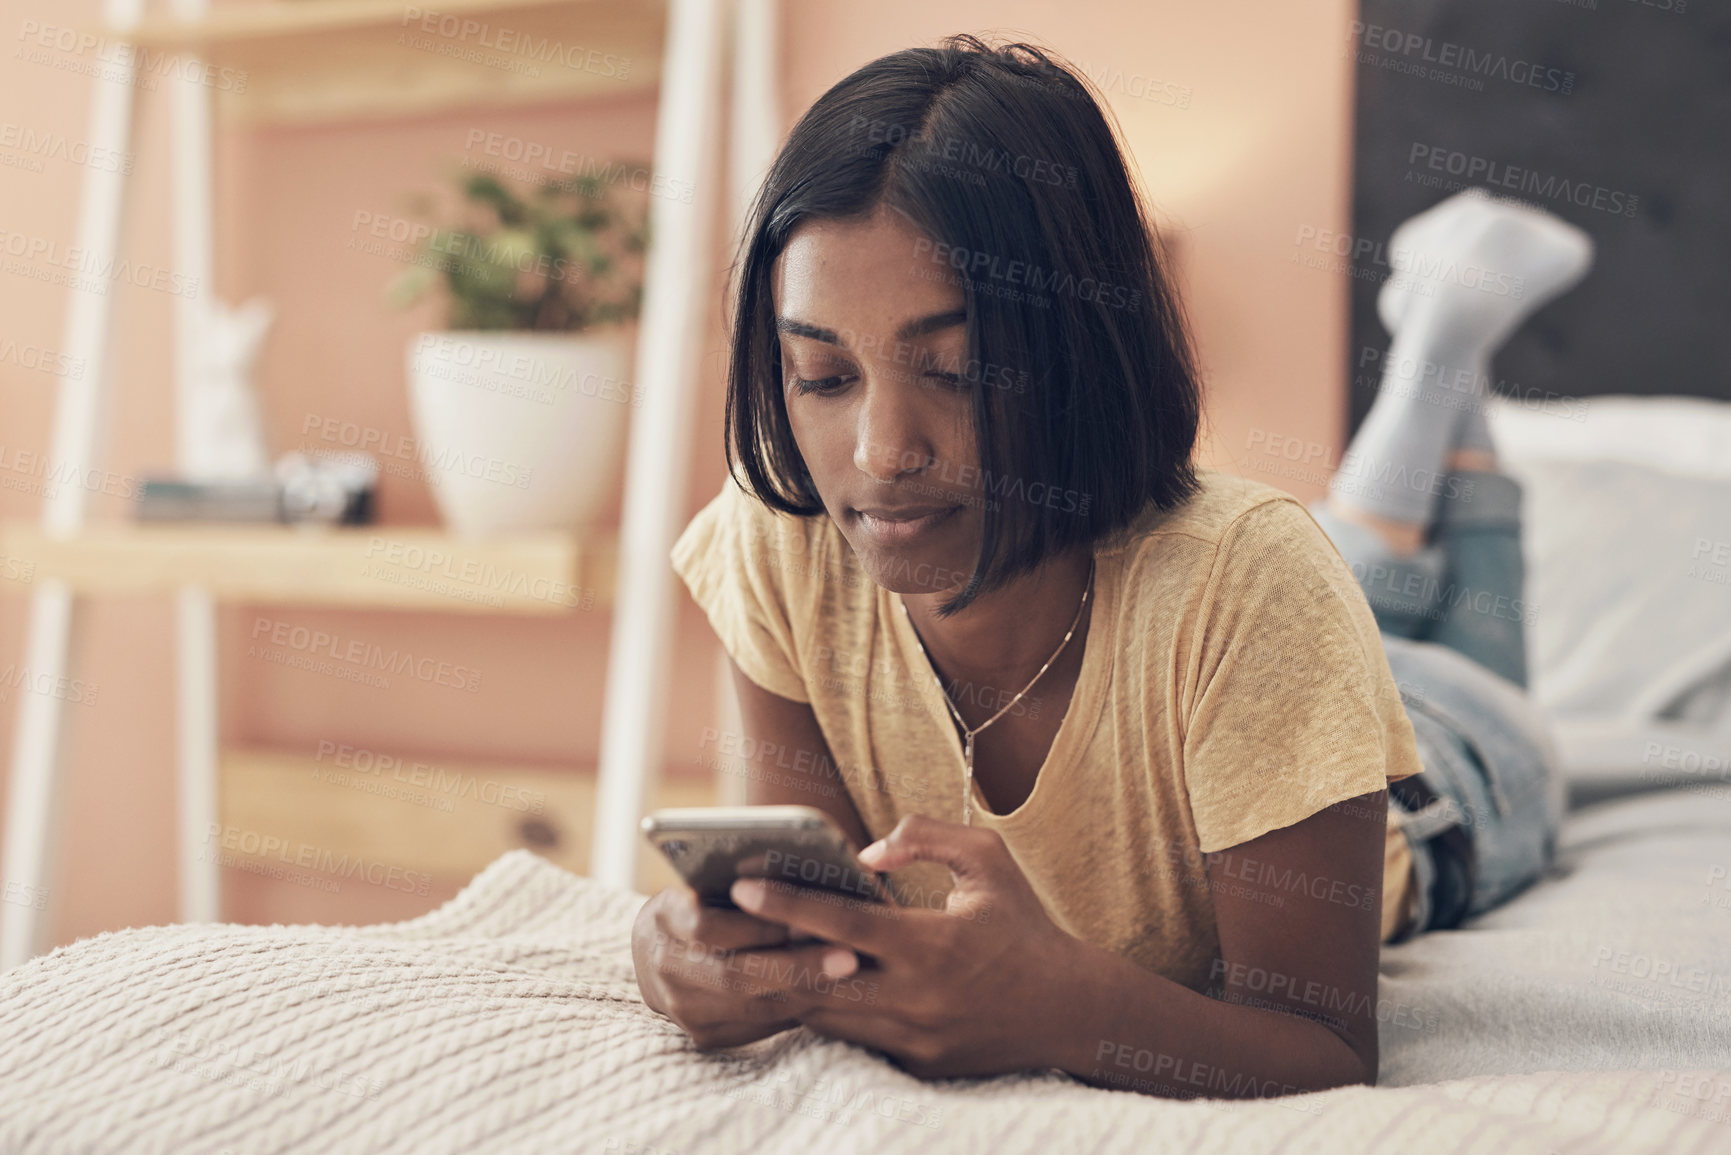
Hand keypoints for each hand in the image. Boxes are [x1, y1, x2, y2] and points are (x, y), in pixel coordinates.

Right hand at [630, 885, 842, 1048]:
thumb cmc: (699, 902)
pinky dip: (797, 1008)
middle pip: (734, 975)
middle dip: (795, 966)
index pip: (708, 928)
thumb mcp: (707, 882)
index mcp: (663, 920)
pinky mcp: (705, 1035)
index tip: (806, 921)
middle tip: (848, 956)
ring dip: (805, 990)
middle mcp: (664, 969)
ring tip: (850, 974)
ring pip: (752, 1007)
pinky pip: (759, 1026)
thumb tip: (809, 868)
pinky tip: (832, 994)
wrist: (657, 954)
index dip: (759, 926)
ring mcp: (683, 1009)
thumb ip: (745, 881)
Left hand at [725, 815, 1083, 1078]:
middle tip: (719, 930)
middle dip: (763, 955)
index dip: (786, 903)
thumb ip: (927, 838)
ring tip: (746, 954)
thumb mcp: (989, 861)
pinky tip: (799, 988)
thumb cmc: (1022, 925)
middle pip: (815, 980)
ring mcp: (913, 1039)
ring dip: (788, 986)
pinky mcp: (915, 1066)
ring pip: (827, 1016)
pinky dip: (827, 1014)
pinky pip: (854, 1039)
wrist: (1069, 1010)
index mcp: (930, 944)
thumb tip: (866, 852)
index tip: (741, 884)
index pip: (840, 924)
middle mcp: (915, 997)